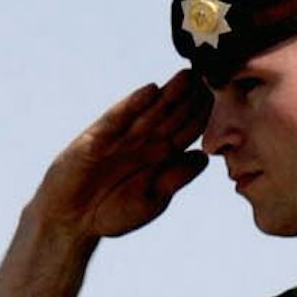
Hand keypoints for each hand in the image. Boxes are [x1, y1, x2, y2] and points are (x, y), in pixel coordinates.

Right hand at [34, 72, 209, 241]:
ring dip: (168, 94)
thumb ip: (176, 178)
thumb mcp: (153, 200)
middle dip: (190, 97)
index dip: (203, 115)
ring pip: (149, 112)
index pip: (187, 130)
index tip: (223, 98)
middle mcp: (142, 141)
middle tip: (210, 75)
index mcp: (160, 156)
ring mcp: (120, 138)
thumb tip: (203, 156)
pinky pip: (118, 119)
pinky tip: (150, 91)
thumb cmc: (112, 212)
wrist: (72, 221)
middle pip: (171, 115)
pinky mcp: (97, 139)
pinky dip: (133, 105)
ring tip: (187, 76)